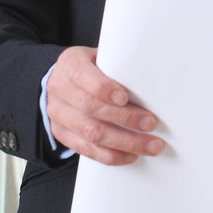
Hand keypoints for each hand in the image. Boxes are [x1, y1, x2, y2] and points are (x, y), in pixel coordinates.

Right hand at [45, 45, 163, 164]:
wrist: (63, 80)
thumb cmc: (93, 67)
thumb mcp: (101, 57)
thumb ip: (119, 65)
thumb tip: (154, 79)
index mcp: (70, 64)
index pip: (83, 76)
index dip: (104, 89)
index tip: (125, 97)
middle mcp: (60, 89)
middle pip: (91, 108)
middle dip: (125, 118)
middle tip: (151, 124)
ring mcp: (58, 114)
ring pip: (91, 133)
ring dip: (124, 142)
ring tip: (150, 145)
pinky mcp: (62, 133)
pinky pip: (86, 149)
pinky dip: (111, 155)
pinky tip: (131, 155)